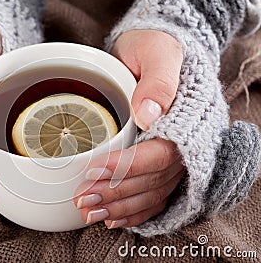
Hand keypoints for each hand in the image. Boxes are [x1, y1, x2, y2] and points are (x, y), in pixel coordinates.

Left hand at [74, 30, 184, 227]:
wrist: (153, 51)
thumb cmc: (154, 48)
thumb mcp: (156, 52)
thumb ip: (158, 80)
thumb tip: (149, 113)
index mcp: (185, 121)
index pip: (158, 154)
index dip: (127, 167)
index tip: (93, 170)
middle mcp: (183, 145)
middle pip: (152, 180)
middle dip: (115, 193)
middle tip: (82, 199)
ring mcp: (173, 157)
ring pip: (150, 193)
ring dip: (119, 207)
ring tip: (89, 213)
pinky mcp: (159, 163)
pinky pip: (154, 195)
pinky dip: (134, 212)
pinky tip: (112, 218)